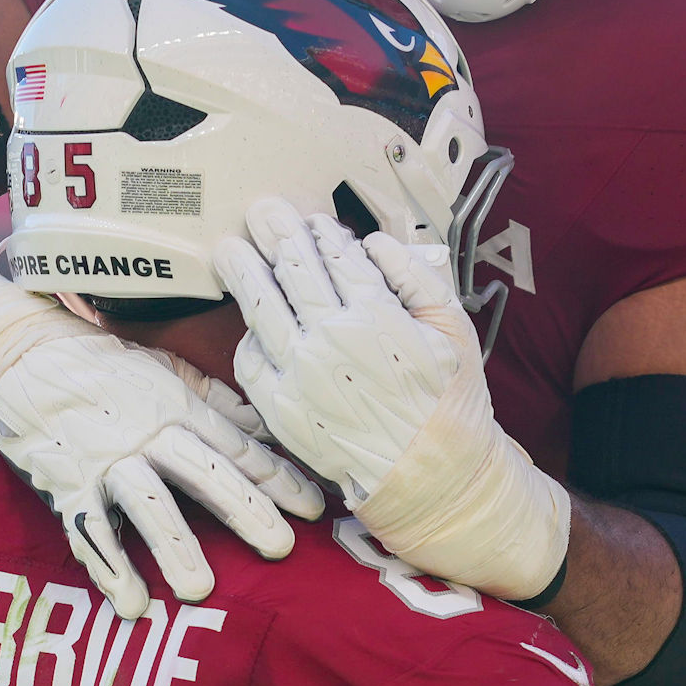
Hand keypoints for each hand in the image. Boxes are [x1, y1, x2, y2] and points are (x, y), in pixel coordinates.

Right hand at [0, 330, 326, 616]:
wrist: (21, 358)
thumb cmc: (106, 369)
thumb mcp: (168, 369)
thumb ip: (220, 404)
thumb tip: (270, 426)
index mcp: (178, 406)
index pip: (237, 447)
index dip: (277, 477)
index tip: (314, 509)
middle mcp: (147, 435)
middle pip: (202, 472)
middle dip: (243, 509)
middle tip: (280, 547)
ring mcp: (106, 463)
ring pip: (146, 505)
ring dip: (173, 547)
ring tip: (199, 591)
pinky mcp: (67, 487)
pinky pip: (90, 533)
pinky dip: (108, 569)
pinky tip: (131, 604)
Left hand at [221, 197, 570, 601]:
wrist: (431, 475)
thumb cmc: (448, 401)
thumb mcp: (455, 328)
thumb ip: (417, 277)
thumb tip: (375, 244)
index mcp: (375, 316)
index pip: (336, 256)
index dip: (321, 231)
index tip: (313, 220)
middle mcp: (330, 341)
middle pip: (291, 270)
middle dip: (275, 232)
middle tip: (261, 210)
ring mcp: (299, 376)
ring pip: (260, 307)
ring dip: (244, 271)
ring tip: (230, 249)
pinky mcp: (280, 409)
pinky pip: (251, 360)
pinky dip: (250, 335)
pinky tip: (254, 321)